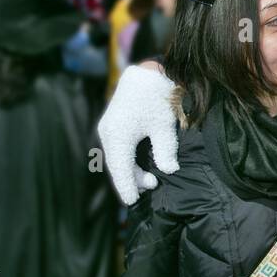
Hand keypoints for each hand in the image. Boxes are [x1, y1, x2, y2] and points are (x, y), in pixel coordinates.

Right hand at [98, 64, 180, 204]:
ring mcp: (108, 128)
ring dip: (131, 169)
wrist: (146, 73)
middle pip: (117, 165)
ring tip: (150, 179)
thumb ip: (165, 151)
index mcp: (118, 136)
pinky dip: (128, 159)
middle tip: (153, 185)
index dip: (127, 187)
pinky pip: (117, 149)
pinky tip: (140, 165)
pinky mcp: (112, 125)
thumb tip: (169, 170)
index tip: (132, 202)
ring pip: (117, 157)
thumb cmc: (157, 98)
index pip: (121, 169)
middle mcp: (108, 133)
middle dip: (132, 179)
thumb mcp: (164, 126)